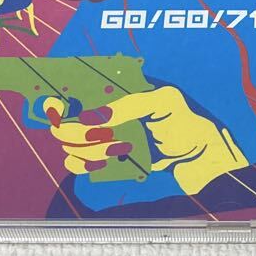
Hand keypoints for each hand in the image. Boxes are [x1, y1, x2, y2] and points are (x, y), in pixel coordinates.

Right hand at [43, 85, 247, 194]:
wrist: (201, 161)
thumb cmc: (186, 124)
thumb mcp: (163, 103)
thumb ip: (129, 105)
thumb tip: (92, 118)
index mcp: (116, 93)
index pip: (76, 89)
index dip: (59, 96)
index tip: (53, 106)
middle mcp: (104, 116)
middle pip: (65, 121)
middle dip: (74, 130)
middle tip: (100, 135)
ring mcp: (103, 141)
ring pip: (70, 145)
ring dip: (86, 149)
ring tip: (118, 147)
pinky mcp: (107, 165)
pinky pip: (80, 166)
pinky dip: (85, 164)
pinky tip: (107, 162)